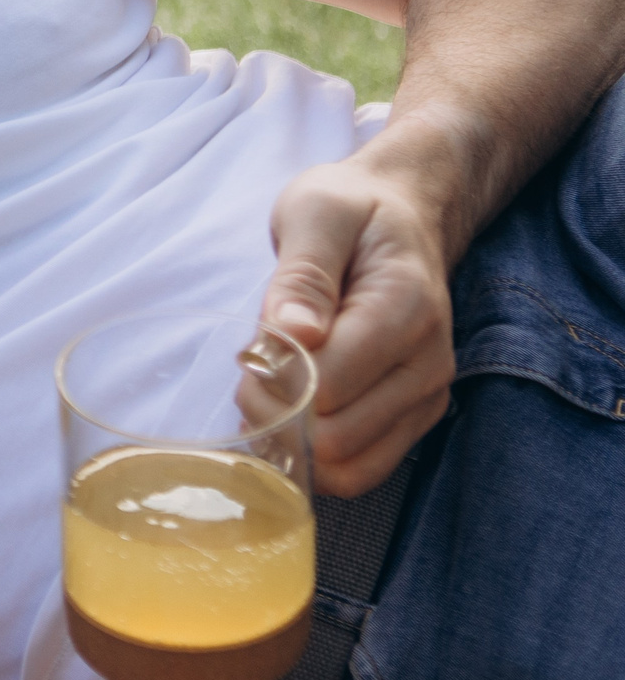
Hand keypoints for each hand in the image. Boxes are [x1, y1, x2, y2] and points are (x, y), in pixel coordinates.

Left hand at [262, 154, 455, 495]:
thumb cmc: (351, 209)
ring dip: (293, 439)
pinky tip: (290, 410)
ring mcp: (426, 396)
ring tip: (272, 388)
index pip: (328, 387)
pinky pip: (362, 469)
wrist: (400, 213)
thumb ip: (303, 274)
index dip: (272, 382)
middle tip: (252, 371)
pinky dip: (315, 454)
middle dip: (276, 415)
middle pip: (336, 438)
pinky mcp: (414, 416)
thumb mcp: (316, 213)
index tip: (251, 350)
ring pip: (350, 467)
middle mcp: (429, 363)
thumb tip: (294, 333)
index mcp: (406, 310)